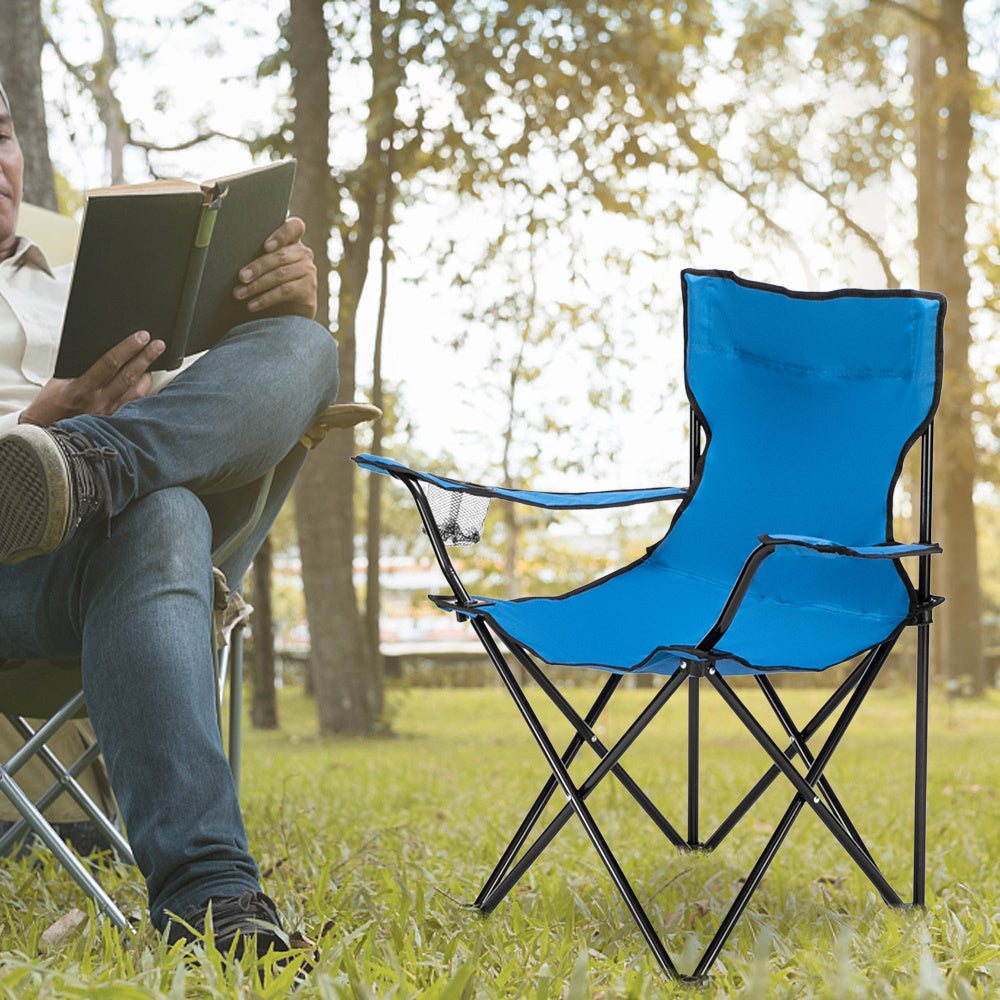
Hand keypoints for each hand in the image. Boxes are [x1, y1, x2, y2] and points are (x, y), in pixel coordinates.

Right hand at [19, 331, 164, 426]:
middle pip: (128, 376)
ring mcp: (109, 415)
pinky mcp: (115, 423)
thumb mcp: (59, 382)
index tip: (141, 337)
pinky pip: (134, 405)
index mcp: (80, 389)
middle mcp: (98, 402)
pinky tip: (146, 382)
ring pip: (136, 392)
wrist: (49, 435)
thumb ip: (81, 370)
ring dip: (147, 375)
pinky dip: (142, 392)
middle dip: (145, 358)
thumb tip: (106, 353)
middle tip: (158, 345)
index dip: (128, 348)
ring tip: (154, 361)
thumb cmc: (51, 406)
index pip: (109, 363)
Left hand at [233, 216, 317, 319]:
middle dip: (257, 267)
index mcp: (293, 241)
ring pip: (280, 275)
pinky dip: (265, 299)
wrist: (289, 310)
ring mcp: (309, 271)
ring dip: (256, 286)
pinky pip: (285, 291)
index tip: (265, 246)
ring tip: (240, 294)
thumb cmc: (272, 283)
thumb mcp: (266, 265)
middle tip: (241, 277)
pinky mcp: (309, 289)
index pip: (295, 227)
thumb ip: (259, 255)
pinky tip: (252, 305)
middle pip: (280, 256)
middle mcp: (304, 253)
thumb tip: (231, 256)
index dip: (281, 234)